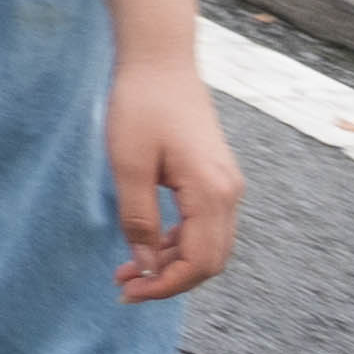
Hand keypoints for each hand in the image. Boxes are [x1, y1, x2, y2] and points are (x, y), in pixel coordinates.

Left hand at [103, 52, 244, 301]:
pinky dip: (176, 241)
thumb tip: (143, 263)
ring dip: (171, 262)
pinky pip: (202, 224)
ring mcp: (225, 185)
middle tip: (124, 285)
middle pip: (209, 259)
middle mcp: (228, 193)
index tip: (129, 292)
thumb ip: (137, 217)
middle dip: (169, 279)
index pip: (199, 262)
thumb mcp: (127, 164)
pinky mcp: (214, 177)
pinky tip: (145, 243)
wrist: (160, 61)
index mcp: (211, 193)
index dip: (166, 285)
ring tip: (127, 269)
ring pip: (207, 244)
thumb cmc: (140, 105)